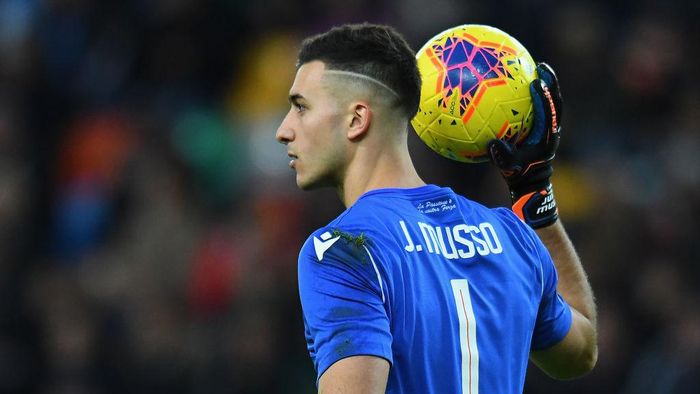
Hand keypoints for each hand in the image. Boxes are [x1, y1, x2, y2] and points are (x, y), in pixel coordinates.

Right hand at [488, 63, 561, 227]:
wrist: (530, 182)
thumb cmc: (519, 174)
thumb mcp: (508, 167)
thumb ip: (501, 157)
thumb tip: (493, 144)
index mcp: (546, 136)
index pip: (548, 112)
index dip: (543, 97)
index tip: (535, 82)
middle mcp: (552, 129)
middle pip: (556, 101)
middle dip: (550, 83)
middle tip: (541, 66)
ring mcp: (549, 127)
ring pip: (551, 102)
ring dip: (546, 84)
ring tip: (536, 67)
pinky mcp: (544, 127)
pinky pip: (541, 106)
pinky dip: (535, 94)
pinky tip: (520, 83)